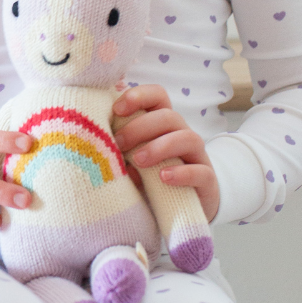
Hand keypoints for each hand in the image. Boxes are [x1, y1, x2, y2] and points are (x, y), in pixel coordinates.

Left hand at [113, 84, 219, 221]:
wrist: (179, 207)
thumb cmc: (146, 176)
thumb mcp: (128, 158)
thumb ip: (117, 147)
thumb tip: (95, 144)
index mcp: (160, 123)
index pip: (157, 95)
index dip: (139, 96)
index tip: (116, 109)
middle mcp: (181, 134)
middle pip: (168, 116)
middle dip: (140, 126)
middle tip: (118, 143)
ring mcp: (196, 156)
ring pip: (187, 138)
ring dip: (159, 147)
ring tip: (138, 161)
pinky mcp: (206, 180)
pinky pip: (200, 171)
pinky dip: (181, 173)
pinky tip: (163, 177)